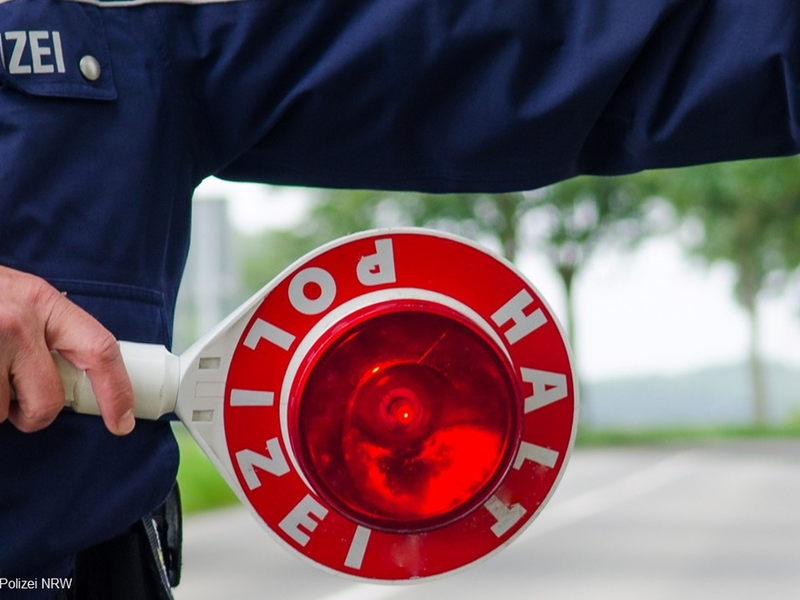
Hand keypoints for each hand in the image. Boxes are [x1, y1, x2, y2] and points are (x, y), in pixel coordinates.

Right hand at [0, 266, 134, 434]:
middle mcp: (15, 320)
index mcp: (41, 300)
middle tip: (14, 402)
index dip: (116, 391)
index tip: (122, 423)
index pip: (99, 349)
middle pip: (46, 401)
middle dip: (32, 415)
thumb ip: (46, 333)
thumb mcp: (15, 300)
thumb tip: (73, 384)